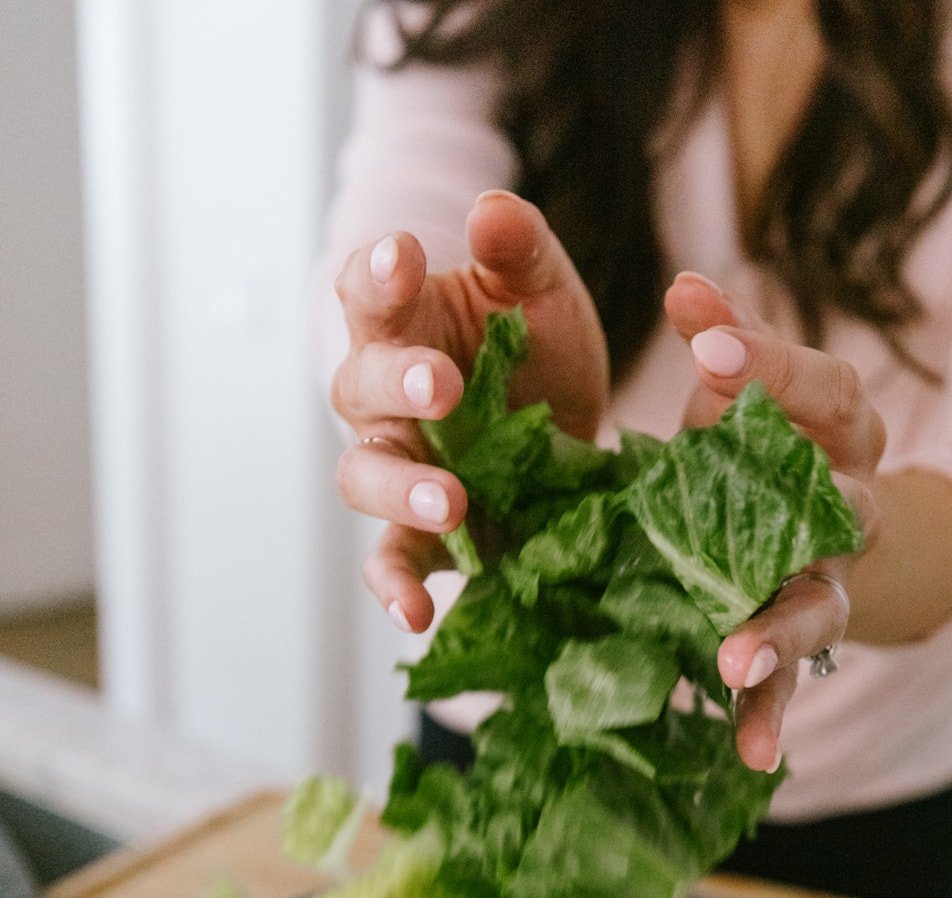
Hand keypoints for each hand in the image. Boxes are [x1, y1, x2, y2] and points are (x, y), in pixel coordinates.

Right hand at [332, 191, 608, 630]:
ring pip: (366, 478)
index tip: (405, 256)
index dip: (378, 274)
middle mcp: (383, 398)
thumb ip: (519, 250)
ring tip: (453, 501)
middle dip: (399, 386)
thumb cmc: (536, 346)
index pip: (367, 290)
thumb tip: (492, 212)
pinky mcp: (424, 536)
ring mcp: (398, 468)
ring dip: (403, 490)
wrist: (573, 429)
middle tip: (444, 388)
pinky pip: (394, 561)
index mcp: (402, 321)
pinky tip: (416, 614)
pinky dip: (396, 588)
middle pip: (360, 387)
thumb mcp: (542, 290)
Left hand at [664, 271, 885, 771]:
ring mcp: (831, 582)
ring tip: (736, 662)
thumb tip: (685, 285)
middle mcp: (851, 506)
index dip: (771, 362)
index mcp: (843, 431)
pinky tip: (750, 756)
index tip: (697, 335)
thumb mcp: (743, 399)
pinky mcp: (802, 645)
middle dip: (807, 500)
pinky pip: (793, 687)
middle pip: (845, 502)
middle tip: (765, 495)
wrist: (823, 535)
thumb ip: (724, 349)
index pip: (827, 387)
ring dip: (781, 635)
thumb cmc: (763, 451)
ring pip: (820, 609)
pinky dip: (770, 719)